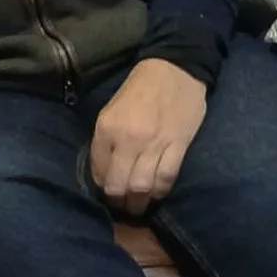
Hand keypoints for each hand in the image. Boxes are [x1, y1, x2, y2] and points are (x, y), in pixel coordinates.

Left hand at [88, 58, 208, 215]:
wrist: (174, 69)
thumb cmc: (139, 89)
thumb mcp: (111, 111)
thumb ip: (105, 142)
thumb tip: (104, 173)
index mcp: (107, 128)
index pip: (99, 170)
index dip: (101, 186)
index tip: (107, 190)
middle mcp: (129, 139)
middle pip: (119, 185)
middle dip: (118, 201)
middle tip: (121, 205)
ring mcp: (155, 144)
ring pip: (142, 187)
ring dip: (138, 203)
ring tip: (138, 207)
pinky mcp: (178, 145)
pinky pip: (166, 178)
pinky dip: (159, 191)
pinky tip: (155, 194)